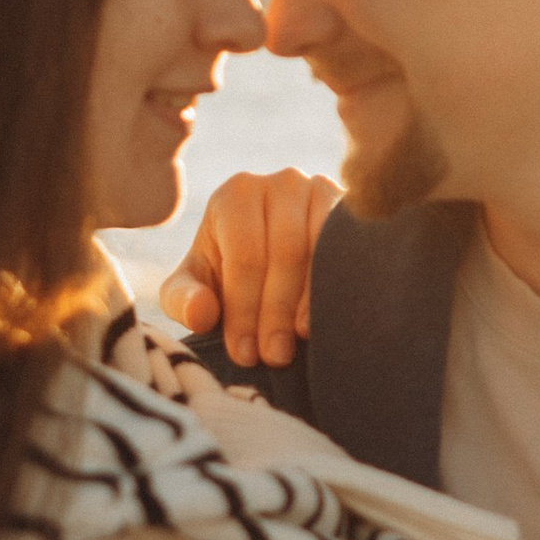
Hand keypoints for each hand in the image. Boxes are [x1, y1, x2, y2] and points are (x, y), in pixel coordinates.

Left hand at [160, 169, 339, 367]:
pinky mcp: (354, 209)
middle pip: (284, 253)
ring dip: (310, 302)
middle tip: (274, 356)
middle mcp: (282, 183)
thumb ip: (184, 299)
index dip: (244, 308)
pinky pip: (350, 247)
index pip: (244, 256)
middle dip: (275, 311)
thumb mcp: (197, 286)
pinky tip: (330, 317)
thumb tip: (201, 313)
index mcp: (236, 196)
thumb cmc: (229, 274)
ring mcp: (323, 190)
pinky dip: (340, 283)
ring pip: (319, 250)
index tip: (245, 354)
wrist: (279, 257)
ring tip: (300, 341)